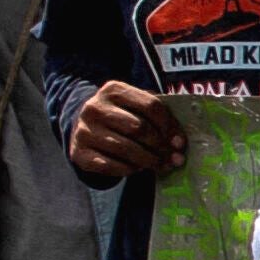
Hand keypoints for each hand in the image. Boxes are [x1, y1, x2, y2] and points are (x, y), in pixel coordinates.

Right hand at [65, 80, 188, 179]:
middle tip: (174, 159)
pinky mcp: (79, 153)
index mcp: (114, 90)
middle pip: (138, 128)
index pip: (151, 106)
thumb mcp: (134, 106)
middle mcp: (95, 107)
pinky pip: (110, 165)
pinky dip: (129, 169)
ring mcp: (84, 131)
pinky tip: (138, 168)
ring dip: (149, 161)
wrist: (82, 126)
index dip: (170, 126)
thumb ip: (157, 117)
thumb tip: (178, 144)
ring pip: (126, 149)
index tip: (180, 143)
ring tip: (160, 165)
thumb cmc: (120, 116)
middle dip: (160, 146)